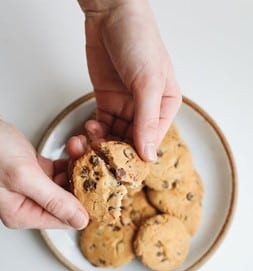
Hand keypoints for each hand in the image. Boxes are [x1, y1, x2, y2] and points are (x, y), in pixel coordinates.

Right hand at [0, 120, 87, 228]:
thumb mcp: (23, 176)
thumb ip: (53, 199)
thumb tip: (79, 220)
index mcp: (23, 214)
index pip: (64, 219)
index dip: (85, 204)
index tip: (99, 187)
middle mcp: (27, 204)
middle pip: (67, 201)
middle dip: (82, 181)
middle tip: (91, 163)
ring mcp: (30, 187)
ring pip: (65, 183)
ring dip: (76, 167)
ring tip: (80, 150)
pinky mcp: (32, 170)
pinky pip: (58, 170)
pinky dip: (68, 160)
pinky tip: (73, 149)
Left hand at [78, 0, 181, 160]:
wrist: (112, 14)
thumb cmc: (139, 40)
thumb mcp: (148, 82)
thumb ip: (147, 120)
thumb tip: (149, 155)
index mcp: (165, 107)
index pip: (152, 141)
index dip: (136, 156)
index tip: (121, 167)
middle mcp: (146, 110)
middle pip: (132, 142)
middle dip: (115, 152)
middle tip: (100, 158)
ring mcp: (125, 107)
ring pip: (114, 136)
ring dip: (101, 143)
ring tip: (90, 142)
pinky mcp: (107, 102)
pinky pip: (101, 125)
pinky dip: (93, 132)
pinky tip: (88, 131)